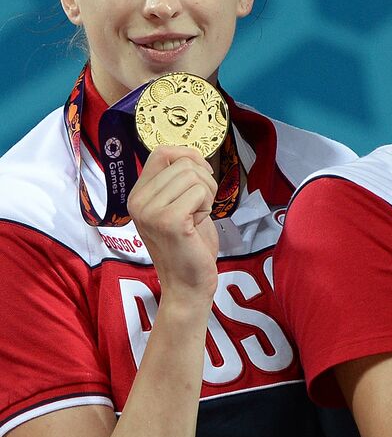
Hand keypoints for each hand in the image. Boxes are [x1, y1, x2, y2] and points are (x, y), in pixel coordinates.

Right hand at [127, 146, 219, 298]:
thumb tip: (193, 154)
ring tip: (199, 216)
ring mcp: (150, 210)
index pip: (161, 152)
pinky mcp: (168, 220)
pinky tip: (198, 224)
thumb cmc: (190, 246)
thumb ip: (179, 183)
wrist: (187, 284)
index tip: (203, 175)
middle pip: (183, 162)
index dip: (189, 155)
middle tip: (201, 208)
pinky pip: (200, 192)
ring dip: (207, 194)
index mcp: (138, 194)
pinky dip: (208, 205)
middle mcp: (137, 200)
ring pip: (193, 175)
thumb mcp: (180, 207)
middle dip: (204, 181)